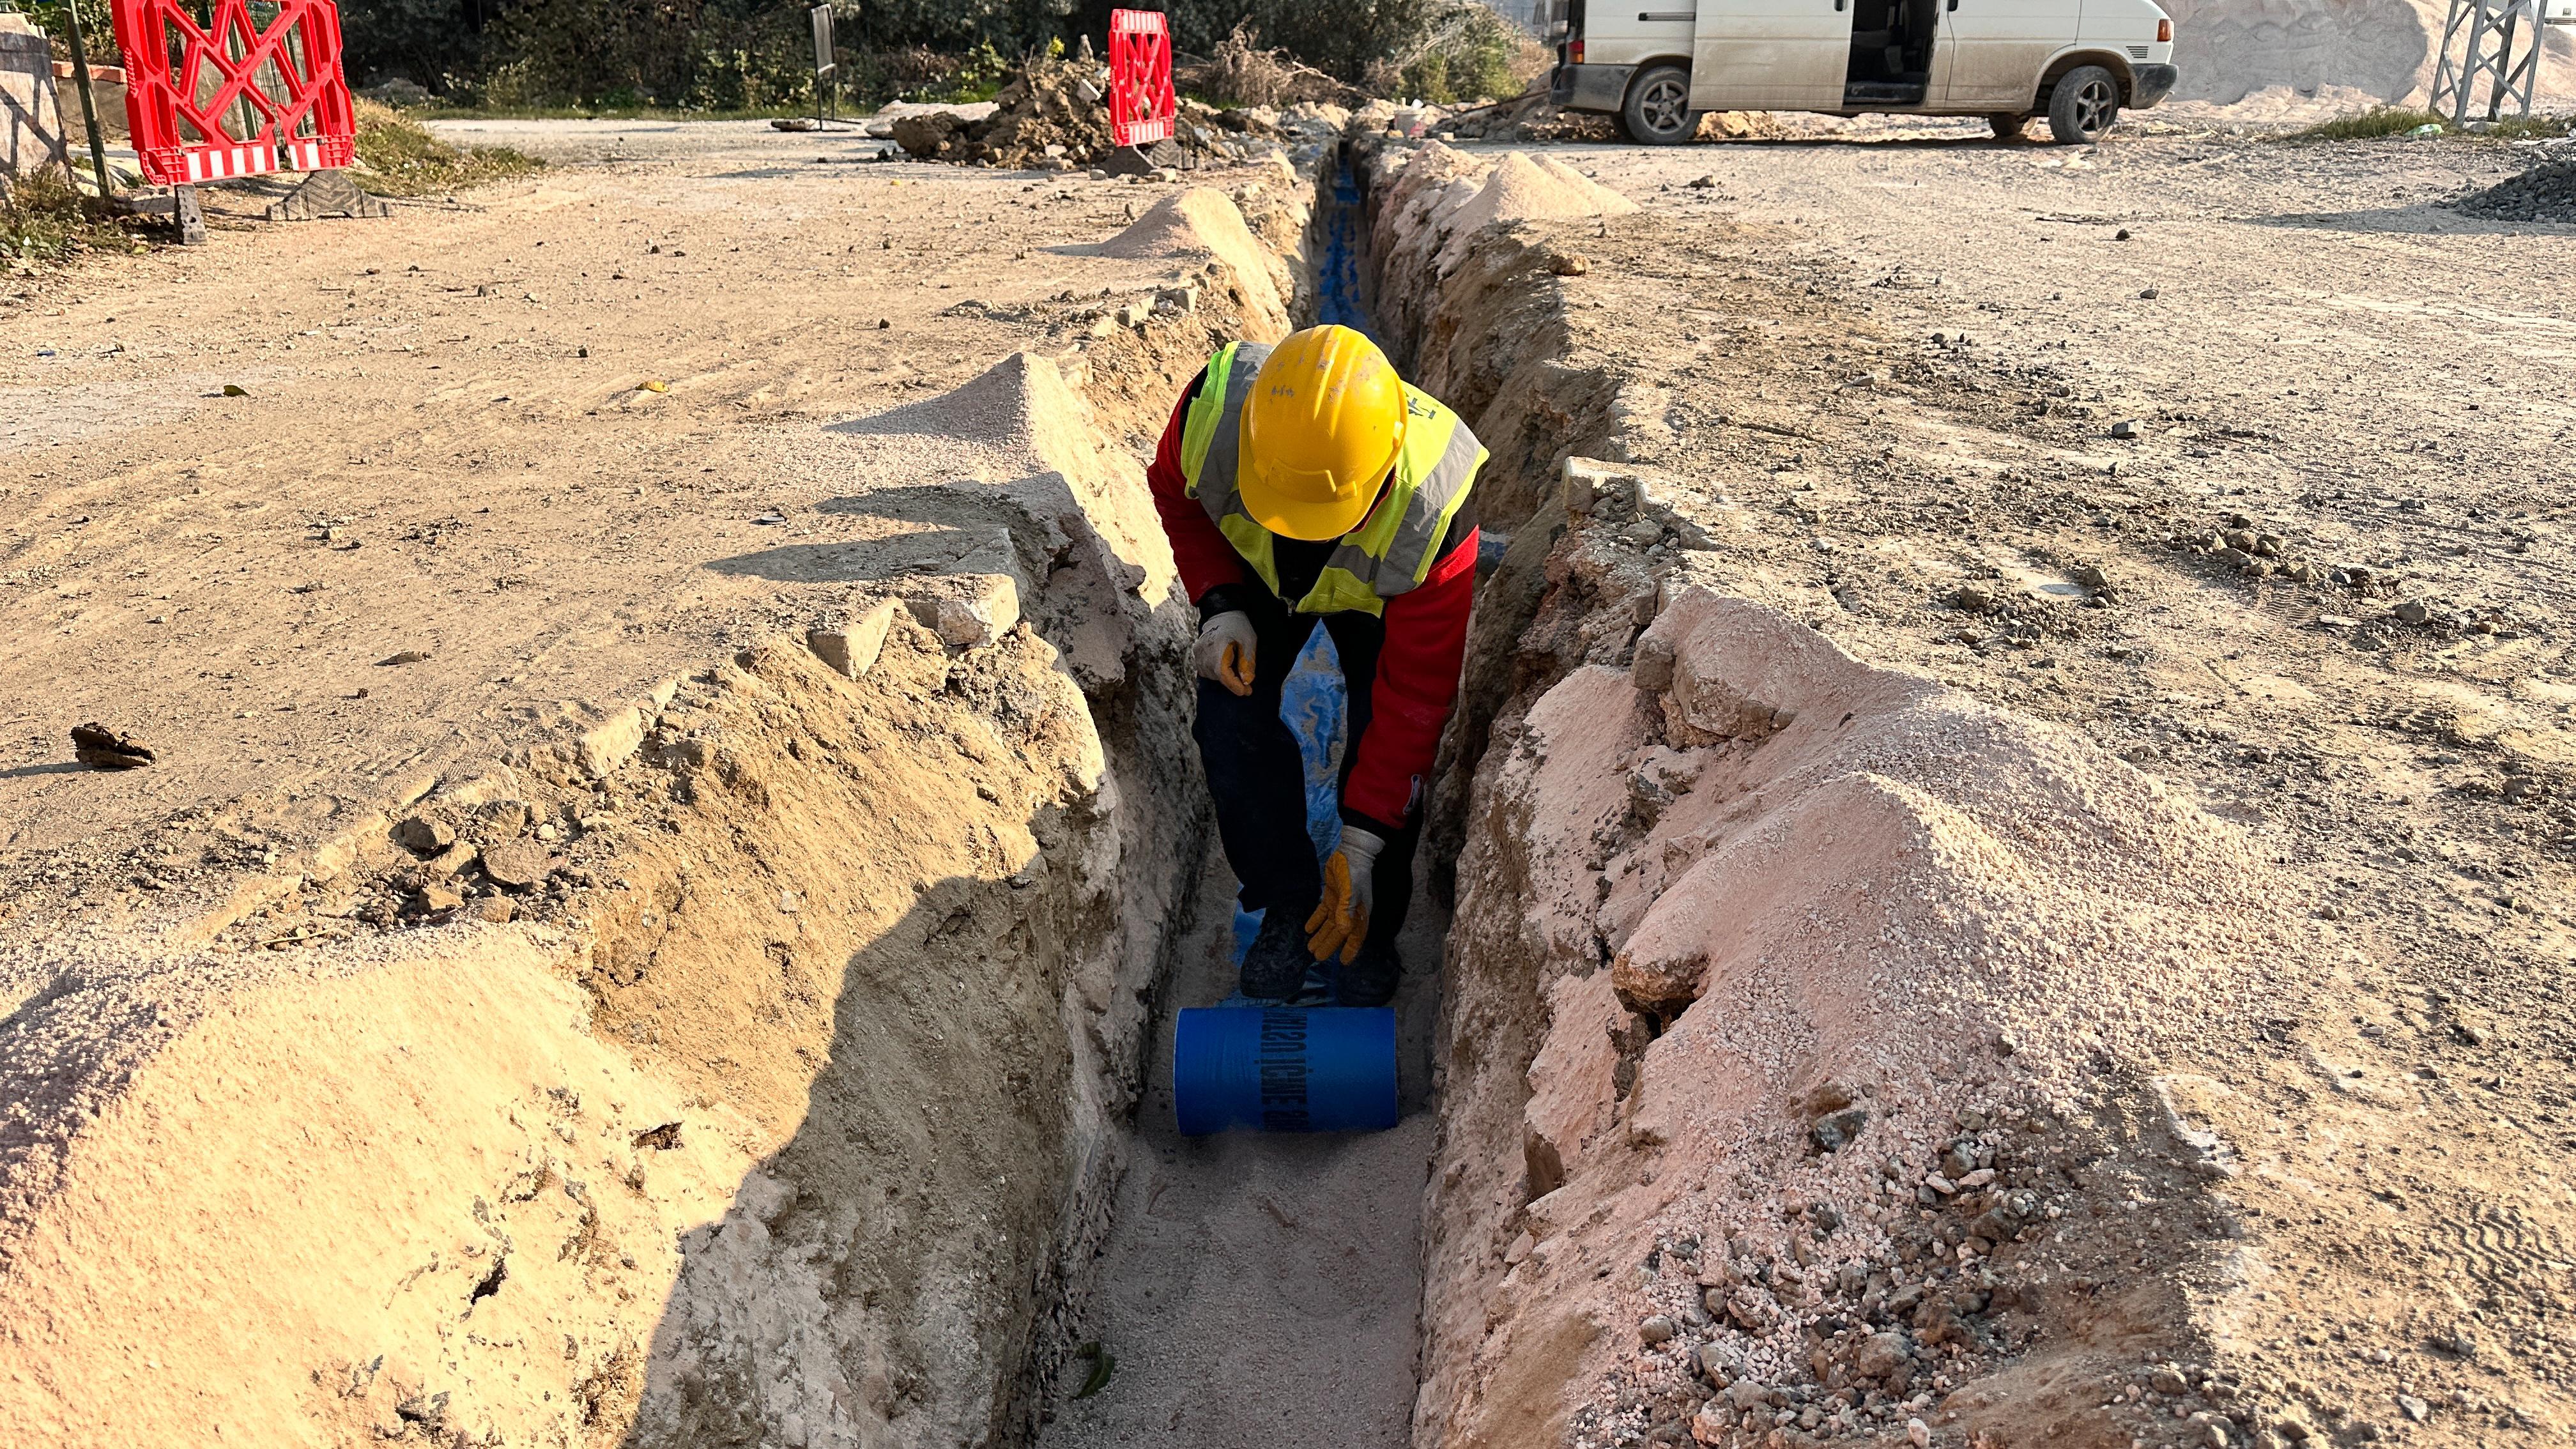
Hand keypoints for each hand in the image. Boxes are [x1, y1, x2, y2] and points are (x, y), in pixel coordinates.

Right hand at [1193, 611, 1256, 696]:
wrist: (1222, 612)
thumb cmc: (1238, 626)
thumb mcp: (1249, 642)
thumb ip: (1247, 663)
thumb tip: (1246, 682)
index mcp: (1218, 649)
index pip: (1224, 675)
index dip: (1235, 686)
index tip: (1246, 692)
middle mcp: (1204, 652)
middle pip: (1217, 676)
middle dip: (1232, 682)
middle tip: (1246, 683)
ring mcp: (1198, 653)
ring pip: (1210, 675)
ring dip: (1223, 677)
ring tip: (1235, 670)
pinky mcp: (1196, 653)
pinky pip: (1204, 669)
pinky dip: (1214, 672)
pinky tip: (1223, 666)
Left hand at [1305, 825, 1383, 963]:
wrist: (1352, 852)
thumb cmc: (1355, 873)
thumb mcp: (1352, 893)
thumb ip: (1346, 912)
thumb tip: (1343, 932)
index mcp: (1360, 913)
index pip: (1355, 936)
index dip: (1350, 950)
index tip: (1343, 962)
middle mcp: (1351, 912)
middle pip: (1339, 933)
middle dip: (1329, 945)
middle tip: (1317, 957)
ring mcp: (1340, 904)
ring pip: (1329, 925)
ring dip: (1321, 935)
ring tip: (1311, 948)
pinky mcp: (1331, 896)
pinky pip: (1322, 912)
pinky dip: (1316, 920)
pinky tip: (1308, 929)